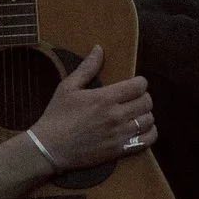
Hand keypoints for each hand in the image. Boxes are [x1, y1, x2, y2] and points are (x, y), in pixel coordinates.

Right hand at [27, 45, 155, 170]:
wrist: (49, 148)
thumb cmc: (57, 116)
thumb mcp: (68, 87)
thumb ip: (87, 68)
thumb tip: (99, 48)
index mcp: (105, 98)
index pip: (139, 85)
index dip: (140, 83)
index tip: (133, 85)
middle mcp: (116, 115)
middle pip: (147, 102)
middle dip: (143, 97)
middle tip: (134, 99)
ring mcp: (119, 134)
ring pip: (149, 120)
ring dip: (145, 115)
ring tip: (136, 115)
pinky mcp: (119, 151)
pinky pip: (147, 141)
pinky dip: (149, 134)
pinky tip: (140, 130)